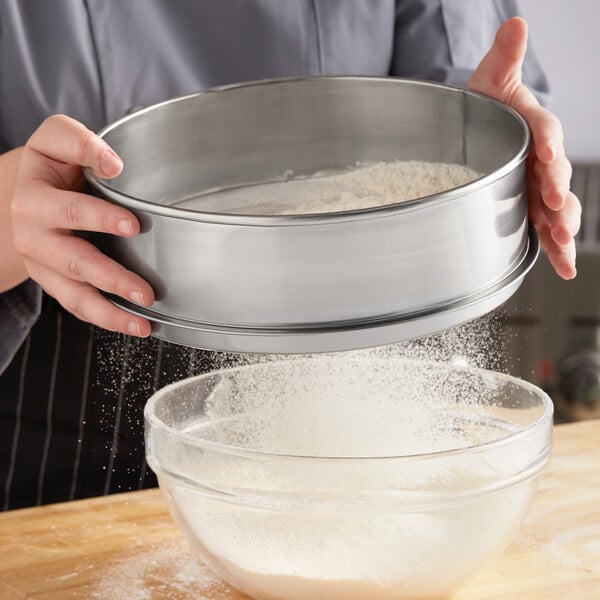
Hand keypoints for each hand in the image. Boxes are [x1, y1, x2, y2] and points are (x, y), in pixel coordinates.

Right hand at [10, 114, 153, 335]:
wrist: (23, 191)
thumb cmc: (51, 166)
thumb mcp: (55, 141)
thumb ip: (80, 143)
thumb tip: (114, 164)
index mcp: (33, 197)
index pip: (70, 208)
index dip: (101, 217)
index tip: (134, 225)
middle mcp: (33, 235)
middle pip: (74, 260)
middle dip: (111, 278)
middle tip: (146, 290)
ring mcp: (42, 264)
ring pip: (74, 294)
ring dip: (110, 311)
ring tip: (143, 324)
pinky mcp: (53, 281)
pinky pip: (77, 305)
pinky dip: (105, 318)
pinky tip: (134, 325)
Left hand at [468, 17, 580, 278]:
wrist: (479, 131)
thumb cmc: (486, 108)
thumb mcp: (491, 82)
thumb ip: (504, 60)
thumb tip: (517, 24)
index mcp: (535, 128)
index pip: (545, 134)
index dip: (547, 144)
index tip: (546, 156)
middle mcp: (542, 160)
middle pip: (556, 177)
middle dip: (558, 195)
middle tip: (557, 211)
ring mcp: (538, 187)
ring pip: (558, 208)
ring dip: (562, 227)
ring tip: (562, 244)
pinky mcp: (530, 208)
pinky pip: (544, 229)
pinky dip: (555, 249)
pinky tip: (562, 268)